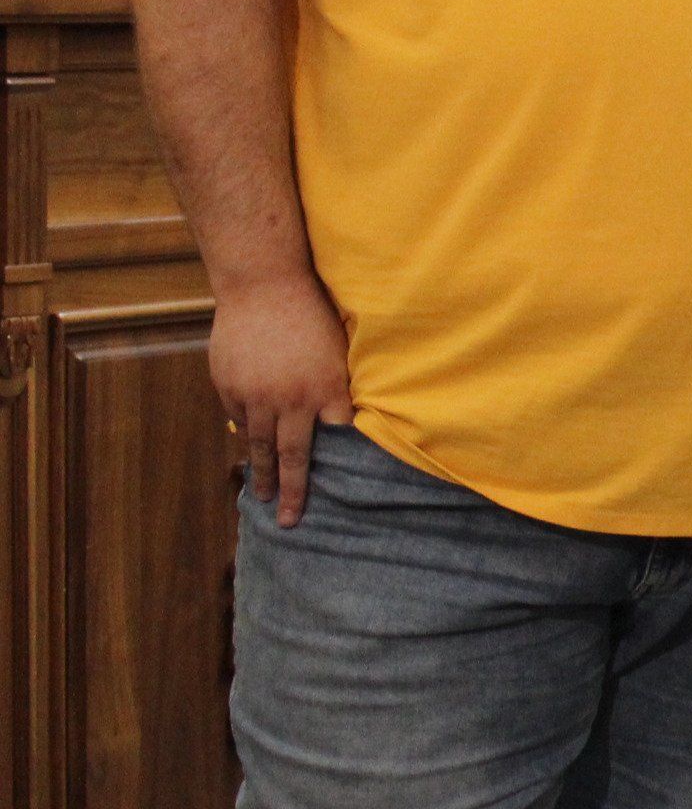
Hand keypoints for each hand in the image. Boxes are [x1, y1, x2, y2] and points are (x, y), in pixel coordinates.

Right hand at [212, 277, 355, 526]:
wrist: (265, 286)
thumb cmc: (313, 314)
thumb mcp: (340, 352)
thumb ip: (337, 390)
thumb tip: (344, 423)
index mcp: (324, 391)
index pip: (333, 441)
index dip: (333, 467)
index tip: (336, 496)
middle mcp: (289, 400)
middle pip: (290, 456)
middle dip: (291, 491)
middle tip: (290, 522)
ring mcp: (254, 395)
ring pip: (257, 443)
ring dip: (260, 472)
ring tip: (262, 495)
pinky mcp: (228, 385)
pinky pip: (238, 417)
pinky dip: (245, 433)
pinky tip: (248, 448)